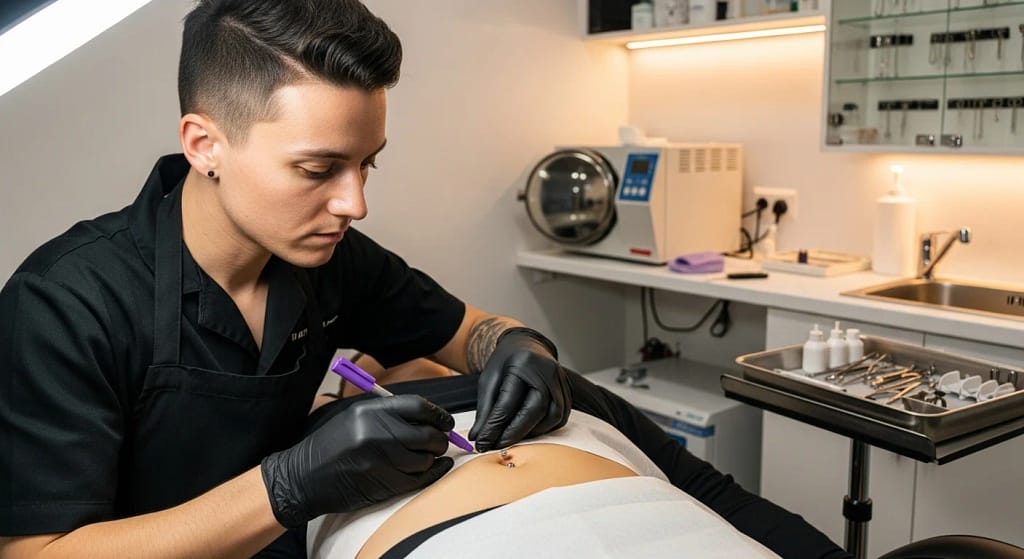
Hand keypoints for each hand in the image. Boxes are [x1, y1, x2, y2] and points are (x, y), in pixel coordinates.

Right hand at [261, 395, 453, 527]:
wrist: (303, 477)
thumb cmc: (328, 446)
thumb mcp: (352, 416)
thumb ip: (386, 413)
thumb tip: (424, 416)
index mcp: (370, 412)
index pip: (418, 407)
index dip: (438, 414)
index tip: (445, 420)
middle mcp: (378, 434)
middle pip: (427, 434)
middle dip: (440, 439)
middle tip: (441, 440)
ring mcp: (382, 461)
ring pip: (426, 459)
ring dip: (433, 458)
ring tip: (429, 456)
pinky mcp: (383, 484)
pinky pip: (420, 479)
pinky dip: (433, 474)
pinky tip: (438, 468)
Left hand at [469, 327, 570, 450]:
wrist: (525, 346)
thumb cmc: (506, 362)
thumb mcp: (489, 380)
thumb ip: (485, 411)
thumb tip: (479, 438)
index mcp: (524, 363)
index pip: (509, 401)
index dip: (495, 426)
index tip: (483, 442)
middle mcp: (547, 371)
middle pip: (537, 409)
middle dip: (516, 432)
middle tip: (498, 445)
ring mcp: (561, 381)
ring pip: (552, 416)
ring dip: (532, 432)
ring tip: (512, 438)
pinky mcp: (567, 391)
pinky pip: (560, 417)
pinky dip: (544, 428)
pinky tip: (529, 430)